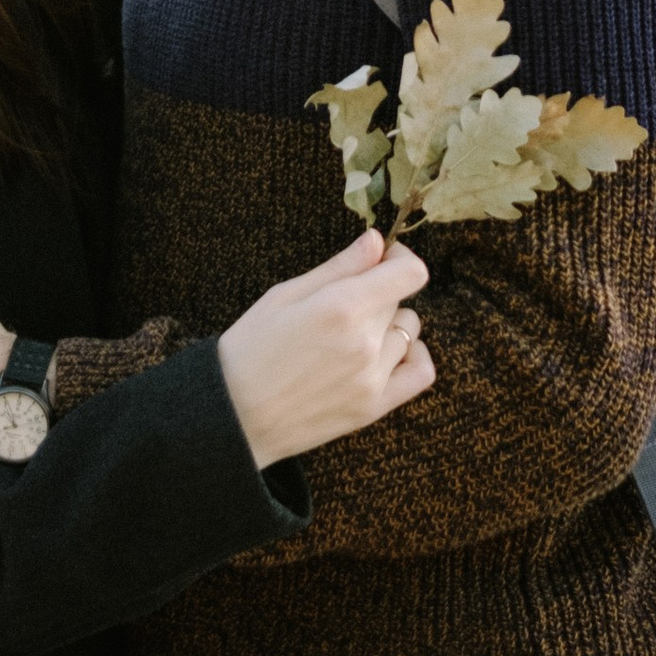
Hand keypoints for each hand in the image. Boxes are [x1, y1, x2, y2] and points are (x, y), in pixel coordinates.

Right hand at [217, 229, 434, 469]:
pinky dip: (413, 356)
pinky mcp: (374, 407)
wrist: (236, 414)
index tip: (381, 258)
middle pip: (401, 299)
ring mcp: (372, 378)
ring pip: (408, 332)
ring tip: (355, 331)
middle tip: (345, 300)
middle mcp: (365, 342)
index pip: (410, 273)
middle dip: (380, 291)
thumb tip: (376, 240)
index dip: (400, 257)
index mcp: (342, 307)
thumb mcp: (285, 294)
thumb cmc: (251, 348)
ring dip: (389, 325)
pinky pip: (420, 373)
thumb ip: (339, 267)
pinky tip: (391, 352)